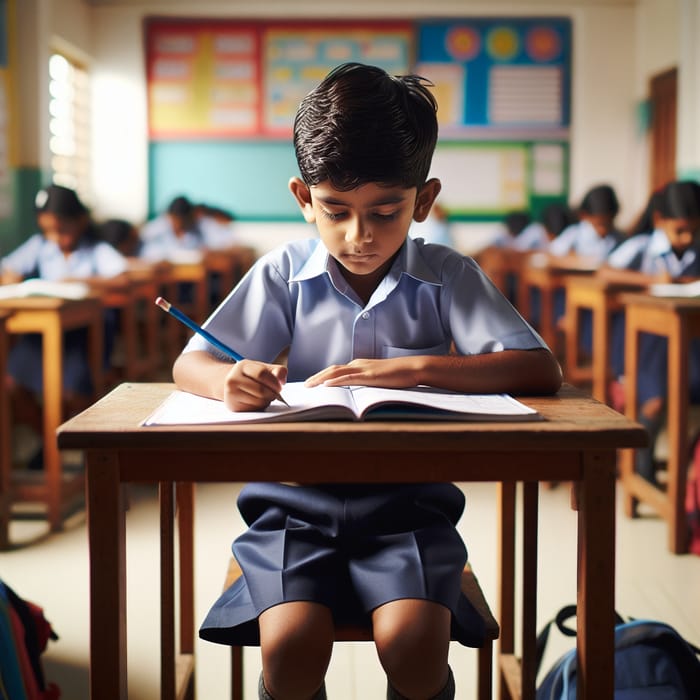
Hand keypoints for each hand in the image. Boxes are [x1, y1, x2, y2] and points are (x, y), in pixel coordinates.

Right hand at [223, 359, 287, 410]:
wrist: (231, 384)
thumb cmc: (252, 376)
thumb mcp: (264, 368)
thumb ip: (277, 371)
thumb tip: (281, 380)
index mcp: (242, 366)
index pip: (261, 373)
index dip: (274, 382)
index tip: (279, 386)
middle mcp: (233, 379)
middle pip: (261, 390)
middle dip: (272, 394)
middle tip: (275, 394)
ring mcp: (231, 394)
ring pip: (259, 401)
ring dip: (267, 401)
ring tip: (265, 396)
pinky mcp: (233, 406)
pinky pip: (254, 409)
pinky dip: (260, 407)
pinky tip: (257, 401)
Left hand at [305, 357, 419, 387]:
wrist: (412, 368)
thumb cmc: (397, 375)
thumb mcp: (377, 378)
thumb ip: (364, 382)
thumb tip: (354, 391)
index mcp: (359, 365)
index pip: (335, 370)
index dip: (321, 376)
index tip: (311, 383)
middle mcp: (358, 364)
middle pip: (332, 370)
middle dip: (316, 377)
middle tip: (305, 385)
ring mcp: (363, 369)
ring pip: (336, 373)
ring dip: (321, 379)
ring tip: (310, 385)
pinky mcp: (369, 375)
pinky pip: (349, 378)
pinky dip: (336, 381)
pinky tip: (327, 385)